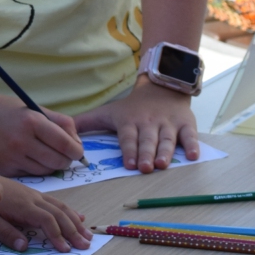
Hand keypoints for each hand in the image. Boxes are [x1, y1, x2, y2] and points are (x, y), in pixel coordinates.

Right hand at [0, 92, 83, 177]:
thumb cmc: (3, 109)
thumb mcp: (32, 108)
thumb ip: (59, 122)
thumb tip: (77, 143)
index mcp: (32, 121)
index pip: (66, 144)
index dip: (76, 150)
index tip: (77, 150)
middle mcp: (22, 141)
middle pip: (58, 162)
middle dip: (66, 160)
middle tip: (64, 155)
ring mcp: (10, 157)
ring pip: (44, 171)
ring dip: (50, 166)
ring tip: (45, 155)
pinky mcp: (2, 169)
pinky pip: (27, 174)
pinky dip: (32, 168)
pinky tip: (26, 157)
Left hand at [0, 179, 90, 252]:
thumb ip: (5, 232)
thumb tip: (24, 247)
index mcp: (23, 206)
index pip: (46, 220)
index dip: (57, 235)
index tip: (66, 249)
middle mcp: (33, 199)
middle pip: (59, 214)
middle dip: (73, 230)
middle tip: (85, 245)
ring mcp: (35, 195)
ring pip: (61, 207)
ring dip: (76, 221)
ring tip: (88, 236)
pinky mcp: (34, 194)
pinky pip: (56, 202)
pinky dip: (70, 211)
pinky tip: (80, 218)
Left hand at [74, 78, 199, 172]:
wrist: (162, 86)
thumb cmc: (132, 107)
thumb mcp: (108, 112)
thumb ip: (86, 123)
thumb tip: (61, 132)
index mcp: (130, 122)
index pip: (128, 137)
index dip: (129, 150)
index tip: (129, 164)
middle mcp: (149, 123)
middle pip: (148, 140)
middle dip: (146, 153)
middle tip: (146, 168)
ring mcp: (168, 124)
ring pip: (168, 139)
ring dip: (166, 152)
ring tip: (163, 164)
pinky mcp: (186, 123)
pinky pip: (190, 135)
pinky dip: (192, 145)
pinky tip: (193, 156)